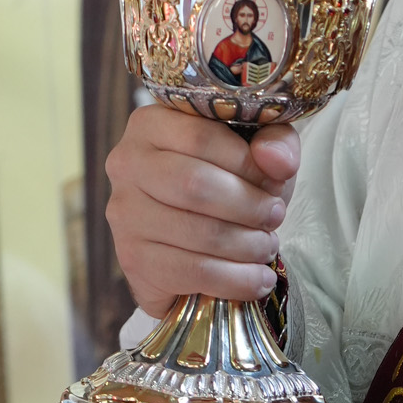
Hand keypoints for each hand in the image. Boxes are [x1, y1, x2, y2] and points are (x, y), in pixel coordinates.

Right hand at [104, 103, 298, 315]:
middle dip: (248, 205)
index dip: (247, 163)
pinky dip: (235, 279)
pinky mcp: (132, 259)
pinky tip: (257, 279)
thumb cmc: (227, 179)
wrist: (197, 237)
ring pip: (196, 231)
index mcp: (151, 122)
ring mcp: (124, 214)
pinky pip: (191, 272)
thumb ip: (275, 142)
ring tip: (268, 246)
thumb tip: (278, 161)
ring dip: (247, 245)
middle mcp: (126, 163)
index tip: (276, 181)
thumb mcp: (257, 150)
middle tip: (275, 216)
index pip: (201, 137)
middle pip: (194, 184)